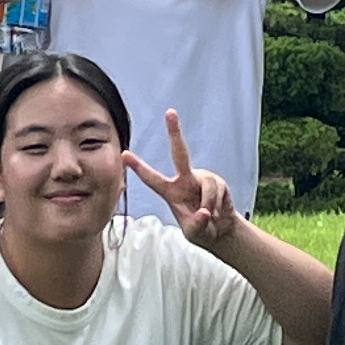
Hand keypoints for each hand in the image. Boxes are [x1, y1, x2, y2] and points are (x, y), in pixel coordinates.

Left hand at [125, 111, 238, 248]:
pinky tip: (218, 212)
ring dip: (209, 206)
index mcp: (171, 192)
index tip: (124, 154)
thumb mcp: (193, 233)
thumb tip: (204, 211)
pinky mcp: (218, 182)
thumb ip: (196, 225)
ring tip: (209, 216)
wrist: (221, 231)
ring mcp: (203, 178)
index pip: (152, 179)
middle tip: (170, 112)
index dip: (138, 167)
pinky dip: (218, 206)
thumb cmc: (201, 230)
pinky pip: (217, 191)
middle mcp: (186, 179)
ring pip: (206, 186)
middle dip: (175, 132)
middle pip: (180, 153)